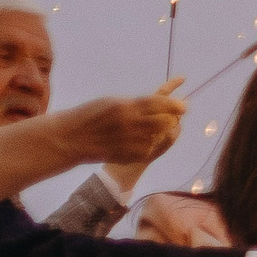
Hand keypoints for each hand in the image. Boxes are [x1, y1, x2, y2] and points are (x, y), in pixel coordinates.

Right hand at [57, 83, 185, 166]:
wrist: (72, 138)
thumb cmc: (91, 115)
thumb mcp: (112, 102)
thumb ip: (136, 104)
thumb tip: (161, 102)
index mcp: (125, 106)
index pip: (158, 103)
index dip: (174, 105)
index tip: (183, 105)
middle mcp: (129, 123)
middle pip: (164, 121)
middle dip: (171, 119)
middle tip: (174, 117)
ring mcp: (129, 140)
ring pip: (158, 136)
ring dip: (159, 132)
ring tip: (152, 128)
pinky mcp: (128, 154)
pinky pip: (148, 149)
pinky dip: (148, 144)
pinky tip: (139, 141)